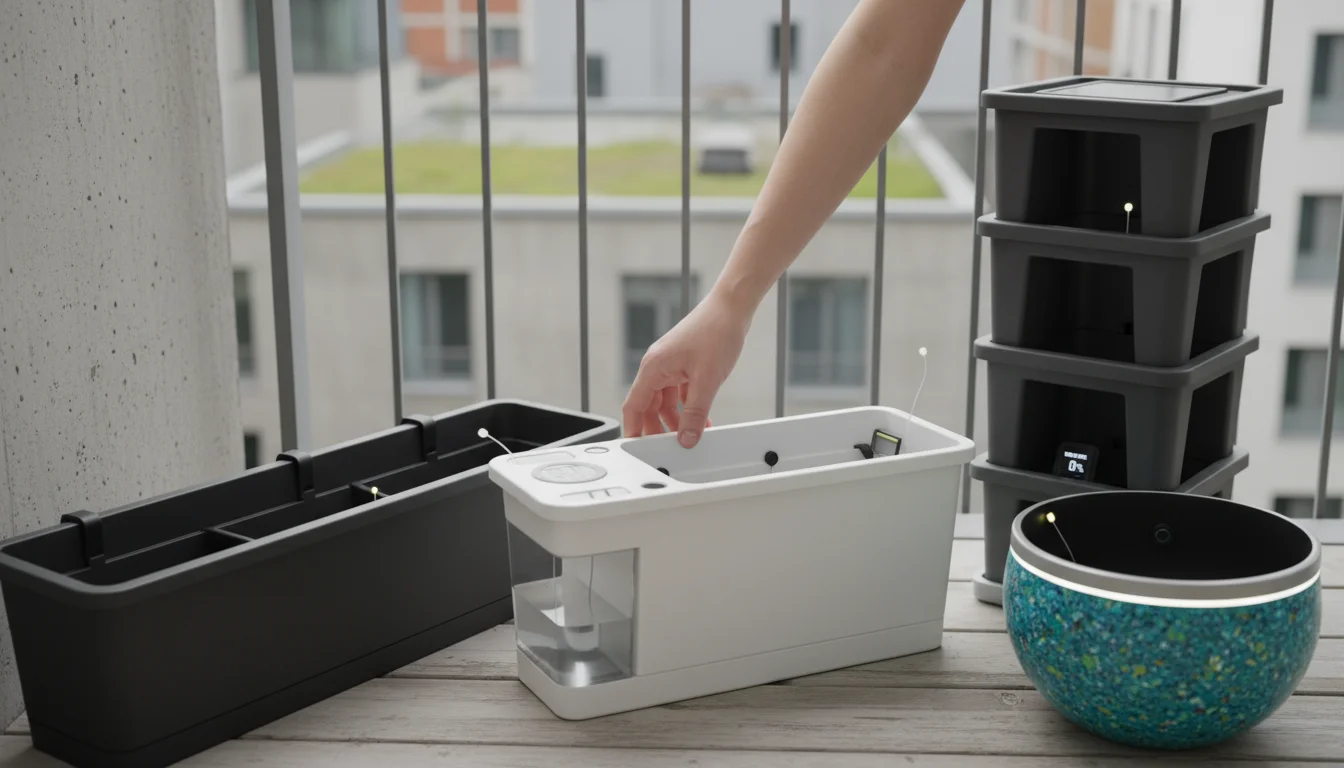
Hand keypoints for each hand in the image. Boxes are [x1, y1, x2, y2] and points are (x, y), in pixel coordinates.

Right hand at [622, 290, 750, 447]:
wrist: (732, 307)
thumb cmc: (716, 332)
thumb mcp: (706, 381)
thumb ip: (695, 413)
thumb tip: (687, 438)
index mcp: (654, 367)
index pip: (633, 406)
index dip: (633, 429)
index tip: (637, 448)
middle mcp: (658, 365)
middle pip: (648, 405)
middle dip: (657, 427)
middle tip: (668, 446)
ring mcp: (671, 363)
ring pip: (665, 400)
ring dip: (676, 418)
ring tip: (689, 435)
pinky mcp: (684, 362)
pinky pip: (679, 391)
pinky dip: (688, 406)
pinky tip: (702, 418)